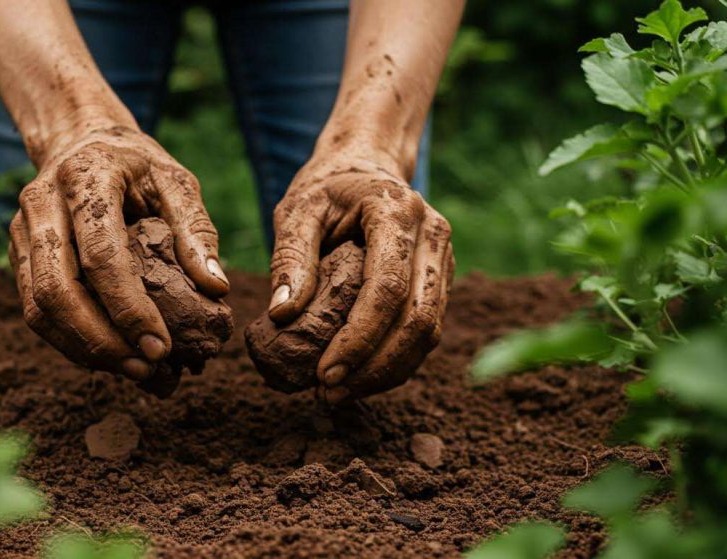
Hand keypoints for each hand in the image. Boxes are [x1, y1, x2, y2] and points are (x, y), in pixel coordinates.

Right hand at [8, 125, 228, 381]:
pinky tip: (107, 356)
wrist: (80, 138)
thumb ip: (195, 229)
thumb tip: (216, 288)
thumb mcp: (175, 181)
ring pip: (37, 307)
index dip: (128, 308)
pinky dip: (68, 341)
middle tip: (145, 369)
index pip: (100, 256)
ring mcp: (21, 230)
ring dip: (82, 349)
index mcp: (84, 179)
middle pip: (56, 289)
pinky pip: (33, 309)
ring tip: (131, 372)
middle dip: (100, 340)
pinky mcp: (17, 253)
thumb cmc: (136, 165)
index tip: (161, 346)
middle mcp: (41, 203)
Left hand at [268, 156, 453, 403]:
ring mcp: (444, 258)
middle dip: (375, 366)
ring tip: (341, 393)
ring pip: (430, 332)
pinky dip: (397, 361)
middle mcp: (433, 235)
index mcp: (398, 213)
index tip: (325, 372)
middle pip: (418, 319)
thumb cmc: (325, 188)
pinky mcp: (442, 279)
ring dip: (388, 372)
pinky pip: (428, 330)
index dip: (360, 338)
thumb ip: (290, 259)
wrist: (366, 164)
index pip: (387, 289)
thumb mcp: (297, 212)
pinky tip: (361, 377)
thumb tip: (282, 316)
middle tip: (329, 393)